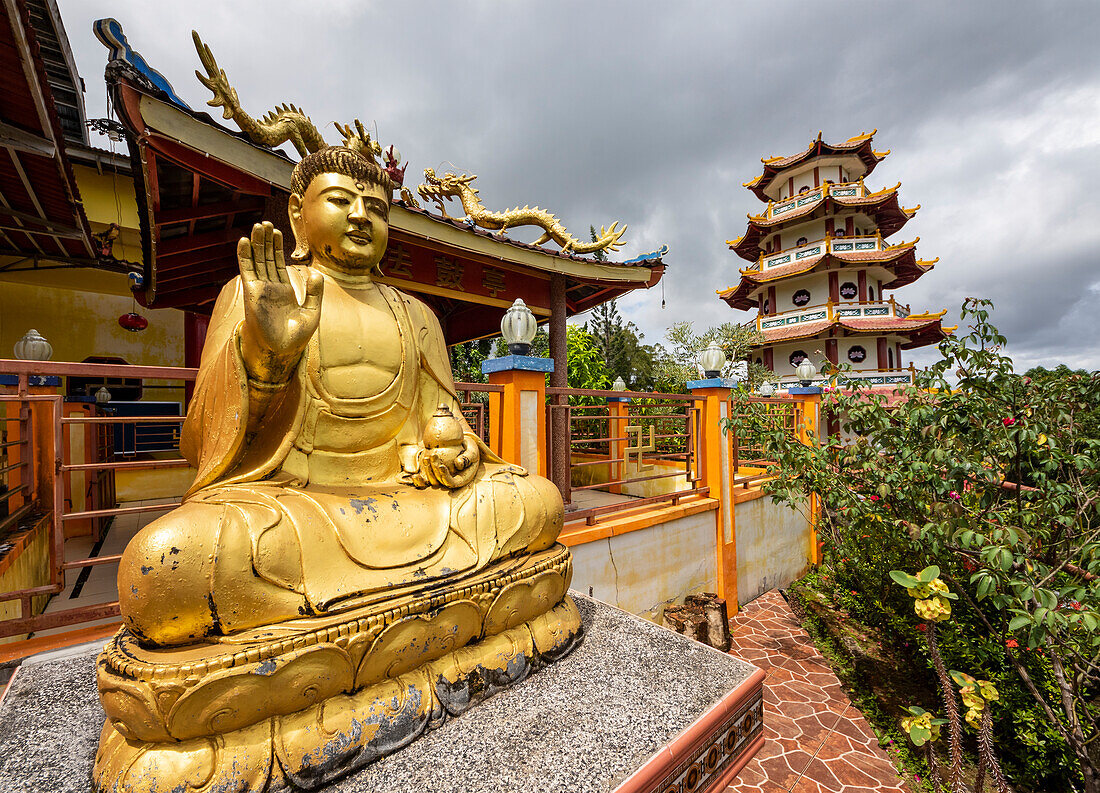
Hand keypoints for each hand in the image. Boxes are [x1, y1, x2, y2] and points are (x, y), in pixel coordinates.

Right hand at [238, 222, 323, 382]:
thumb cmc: (296, 337)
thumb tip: (317, 272)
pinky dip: (246, 256)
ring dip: (257, 243)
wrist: (284, 351)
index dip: (276, 248)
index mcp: (284, 291)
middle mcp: (270, 288)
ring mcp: (261, 289)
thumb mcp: (312, 311)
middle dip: (266, 241)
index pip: (278, 265)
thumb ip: (315, 291)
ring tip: (258, 226)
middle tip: (266, 223)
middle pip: (266, 259)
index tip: (277, 232)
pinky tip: (245, 241)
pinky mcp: (253, 293)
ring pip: (257, 261)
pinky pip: (248, 271)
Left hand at [411, 436, 479, 489]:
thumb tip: (459, 464)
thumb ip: (468, 457)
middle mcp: (450, 480)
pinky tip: (415, 476)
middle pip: (440, 482)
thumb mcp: (472, 450)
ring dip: (428, 471)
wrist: (459, 443)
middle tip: (433, 456)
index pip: (452, 483)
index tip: (441, 466)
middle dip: (435, 470)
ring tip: (426, 458)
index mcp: (461, 478)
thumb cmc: (467, 447)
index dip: (445, 477)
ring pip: (432, 481)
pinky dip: (419, 481)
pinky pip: (424, 481)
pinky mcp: (432, 474)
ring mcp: (440, 478)